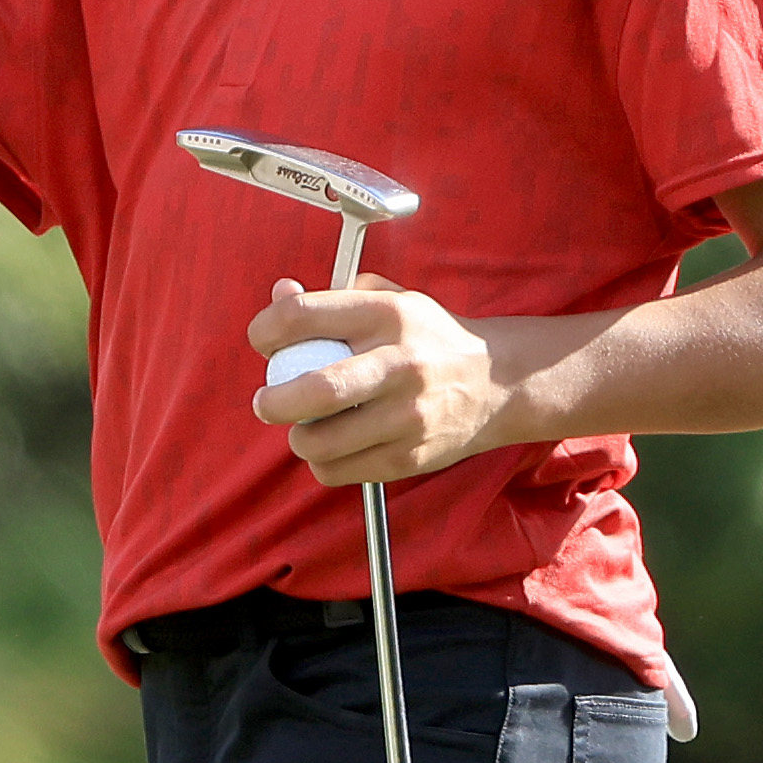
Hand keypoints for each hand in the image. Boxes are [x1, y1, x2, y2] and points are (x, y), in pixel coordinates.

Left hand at [248, 275, 513, 483]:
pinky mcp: (412, 456)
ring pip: (323, 441)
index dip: (266, 331)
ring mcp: (409, 415)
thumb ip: (330, 298)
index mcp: (386, 315)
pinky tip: (333, 445)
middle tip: (265, 402)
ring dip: (298, 437)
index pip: (301, 316)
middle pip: (316, 390)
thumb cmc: (427, 337)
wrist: (498, 383)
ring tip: (303, 426)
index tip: (263, 344)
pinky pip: (341, 470)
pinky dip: (323, 462)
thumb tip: (279, 293)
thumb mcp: (388, 300)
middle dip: (273, 401)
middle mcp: (399, 364)